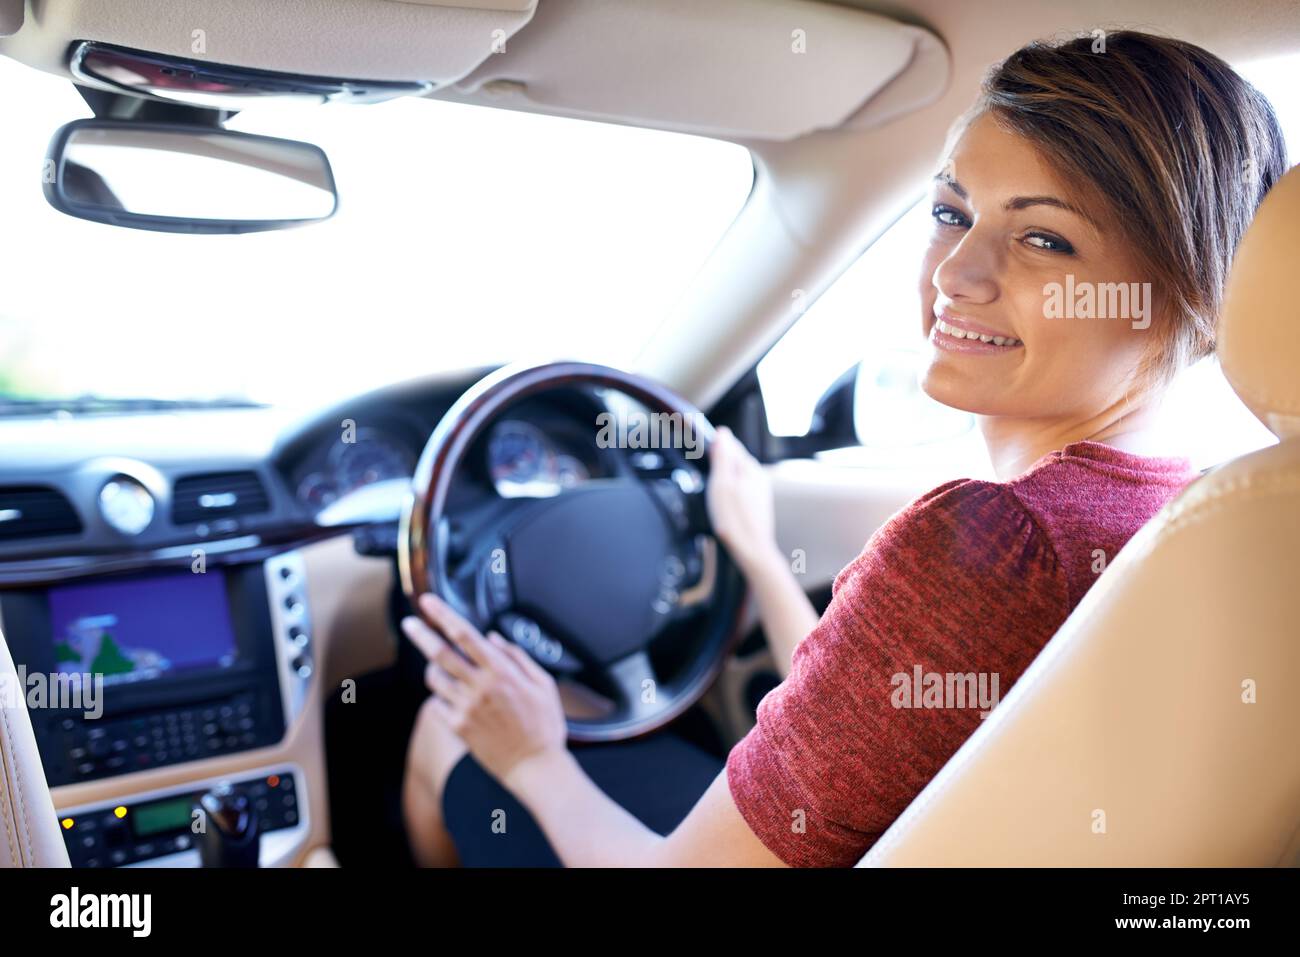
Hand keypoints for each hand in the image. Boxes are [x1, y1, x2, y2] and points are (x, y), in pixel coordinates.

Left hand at [402, 593, 567, 785]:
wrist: (535, 767)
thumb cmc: (544, 725)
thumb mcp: (544, 684)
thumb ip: (518, 657)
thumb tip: (494, 638)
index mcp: (502, 672)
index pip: (466, 635)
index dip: (444, 615)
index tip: (428, 602)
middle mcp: (480, 688)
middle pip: (440, 653)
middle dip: (421, 634)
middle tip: (409, 623)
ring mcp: (466, 708)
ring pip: (434, 678)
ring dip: (432, 667)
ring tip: (440, 666)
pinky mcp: (458, 728)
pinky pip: (436, 704)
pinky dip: (439, 695)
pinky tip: (451, 694)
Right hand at [707, 426, 778, 572]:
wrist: (751, 550)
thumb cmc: (734, 520)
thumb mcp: (721, 483)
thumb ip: (722, 457)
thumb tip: (722, 434)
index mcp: (750, 467)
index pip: (730, 444)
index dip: (713, 446)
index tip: (702, 454)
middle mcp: (758, 476)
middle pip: (732, 460)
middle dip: (717, 464)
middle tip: (706, 479)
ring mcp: (758, 491)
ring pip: (734, 476)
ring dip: (722, 479)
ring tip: (713, 494)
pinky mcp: (755, 504)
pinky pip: (738, 489)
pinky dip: (727, 492)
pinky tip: (722, 505)